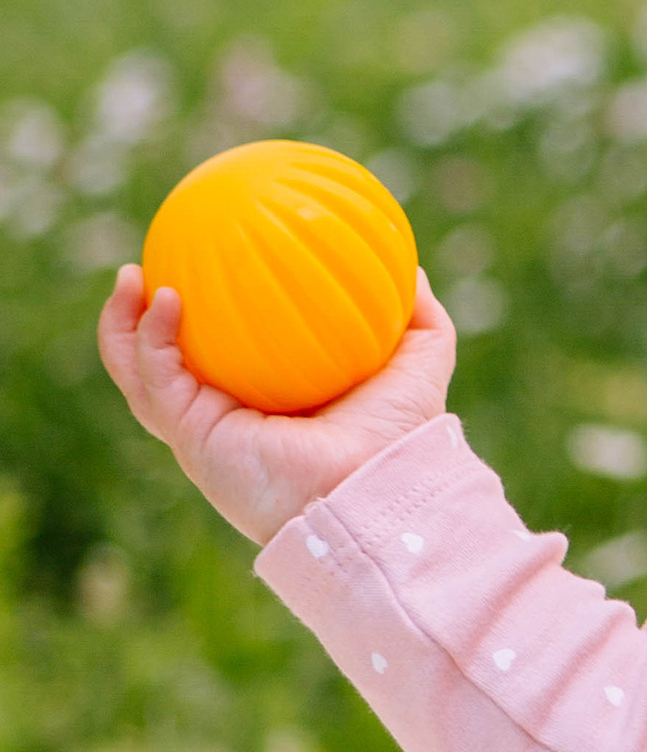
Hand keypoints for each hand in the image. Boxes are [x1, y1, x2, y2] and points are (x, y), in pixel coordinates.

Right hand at [96, 264, 458, 547]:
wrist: (376, 487)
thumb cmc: (401, 434)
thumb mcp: (418, 360)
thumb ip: (415, 314)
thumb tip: (411, 269)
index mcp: (273, 404)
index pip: (229, 358)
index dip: (211, 318)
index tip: (205, 263)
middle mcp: (232, 419)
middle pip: (170, 366)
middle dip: (145, 321)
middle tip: (147, 269)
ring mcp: (206, 431)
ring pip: (143, 374)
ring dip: (124, 325)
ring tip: (129, 277)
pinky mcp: (192, 438)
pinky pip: (154, 380)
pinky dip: (148, 339)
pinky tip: (164, 299)